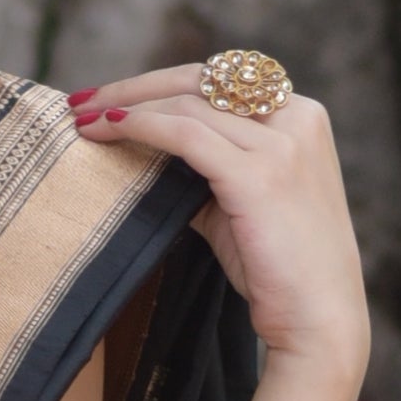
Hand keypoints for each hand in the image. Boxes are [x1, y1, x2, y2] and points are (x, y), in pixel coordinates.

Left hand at [69, 64, 369, 395]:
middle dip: (133, 87)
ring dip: (125, 107)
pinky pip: (185, 136)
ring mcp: (282, 144)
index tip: (110, 97)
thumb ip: (206, 168)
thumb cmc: (279, 267)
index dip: (159, 84)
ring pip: (186, 104)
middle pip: (199, 79)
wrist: (319, 321)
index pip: (218, 80)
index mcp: (300, 115)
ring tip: (81, 121)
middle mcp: (296, 118)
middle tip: (80, 101)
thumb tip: (146, 150)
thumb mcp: (242, 201)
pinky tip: (108, 131)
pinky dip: (141, 128)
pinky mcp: (260, 176)